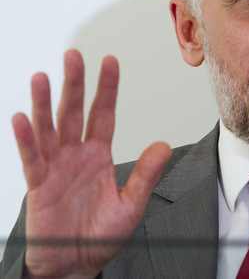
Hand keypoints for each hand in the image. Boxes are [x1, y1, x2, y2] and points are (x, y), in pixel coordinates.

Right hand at [12, 50, 171, 277]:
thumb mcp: (132, 204)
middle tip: (74, 56)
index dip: (106, 89)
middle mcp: (76, 155)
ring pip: (48, 129)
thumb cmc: (102, 235)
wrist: (77, 263)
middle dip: (74, 84)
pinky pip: (31, 159)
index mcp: (99, 155)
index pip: (103, 114)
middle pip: (74, 113)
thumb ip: (145, 174)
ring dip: (45, 104)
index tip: (110, 62)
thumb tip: (163, 145)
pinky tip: (21, 118)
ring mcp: (55, 168)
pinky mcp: (38, 186)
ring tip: (43, 77)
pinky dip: (25, 139)